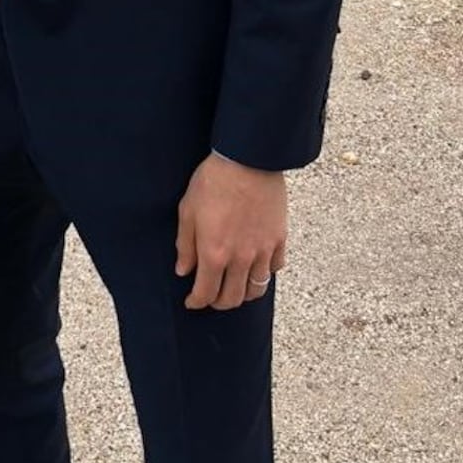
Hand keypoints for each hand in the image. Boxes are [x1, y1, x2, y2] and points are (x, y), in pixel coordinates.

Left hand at [175, 156, 286, 310]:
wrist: (248, 159)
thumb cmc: (213, 181)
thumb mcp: (188, 211)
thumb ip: (185, 245)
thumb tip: (183, 271)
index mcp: (214, 253)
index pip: (206, 294)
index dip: (196, 302)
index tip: (191, 301)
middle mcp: (241, 258)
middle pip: (232, 299)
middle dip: (218, 303)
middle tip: (211, 296)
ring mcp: (263, 250)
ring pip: (256, 289)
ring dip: (243, 293)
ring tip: (234, 286)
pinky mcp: (279, 239)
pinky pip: (275, 268)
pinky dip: (265, 273)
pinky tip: (255, 265)